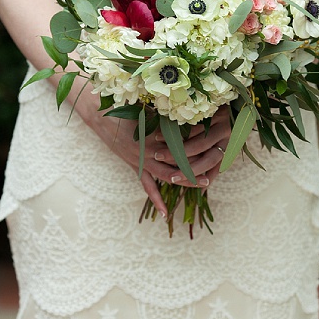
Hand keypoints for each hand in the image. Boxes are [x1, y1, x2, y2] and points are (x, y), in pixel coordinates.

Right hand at [84, 97, 230, 217]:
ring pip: (167, 174)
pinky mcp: (135, 165)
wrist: (101, 112)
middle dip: (198, 166)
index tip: (218, 142)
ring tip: (203, 186)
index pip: (184, 141)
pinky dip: (156, 199)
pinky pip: (147, 185)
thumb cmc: (127, 104)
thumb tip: (193, 108)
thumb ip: (170, 111)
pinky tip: (165, 214)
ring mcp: (142, 159)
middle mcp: (151, 148)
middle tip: (216, 168)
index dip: (201, 142)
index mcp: (157, 132)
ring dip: (185, 180)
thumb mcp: (152, 106)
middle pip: (180, 160)